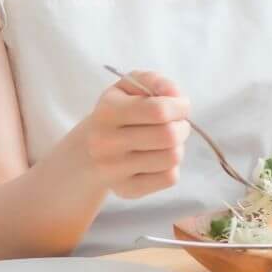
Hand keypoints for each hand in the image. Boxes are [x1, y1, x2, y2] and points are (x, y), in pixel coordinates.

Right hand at [77, 70, 190, 198]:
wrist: (89, 150)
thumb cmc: (119, 112)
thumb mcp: (130, 86)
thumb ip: (155, 81)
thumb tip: (175, 96)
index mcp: (107, 112)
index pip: (159, 111)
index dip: (180, 106)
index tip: (180, 106)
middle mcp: (105, 143)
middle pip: (169, 136)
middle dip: (182, 126)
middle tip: (175, 124)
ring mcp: (113, 170)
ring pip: (172, 157)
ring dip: (177, 146)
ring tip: (164, 141)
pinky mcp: (126, 190)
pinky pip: (169, 178)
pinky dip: (171, 166)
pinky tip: (157, 158)